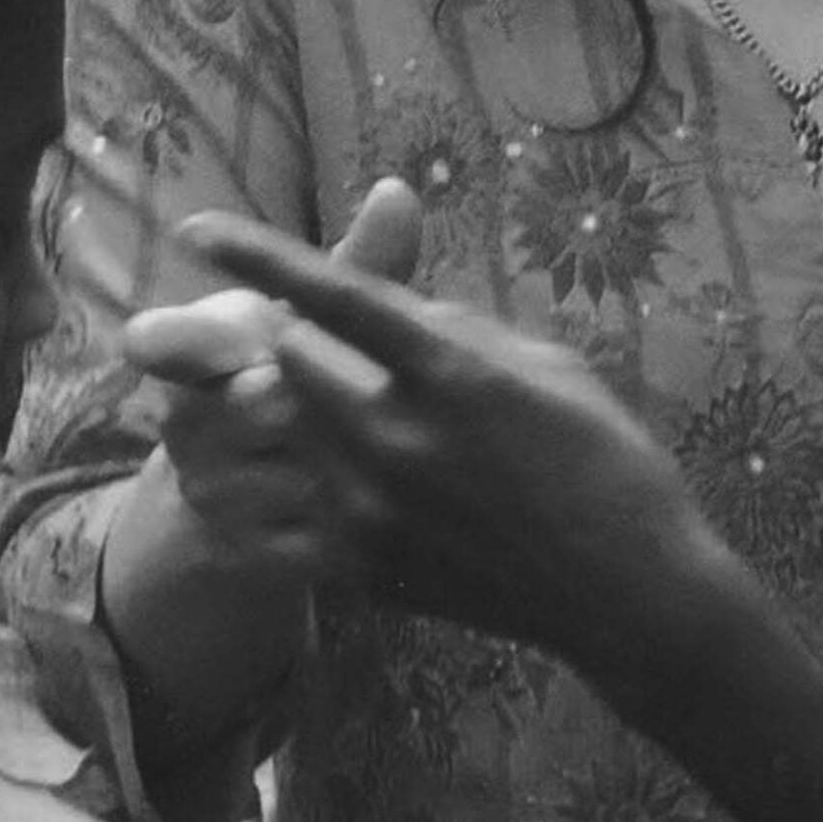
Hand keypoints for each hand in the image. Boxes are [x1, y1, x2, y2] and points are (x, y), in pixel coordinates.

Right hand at [122, 180, 419, 574]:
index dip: (171, 340)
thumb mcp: (320, 319)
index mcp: (202, 345)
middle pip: (261, 403)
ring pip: (285, 473)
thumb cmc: (298, 378)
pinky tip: (372, 508)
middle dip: (316, 402)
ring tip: (370, 451)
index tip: (145, 339)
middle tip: (350, 399)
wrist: (256, 501)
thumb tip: (399, 189)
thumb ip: (358, 263)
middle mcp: (189, 417)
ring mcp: (208, 488)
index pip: (176, 337)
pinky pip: (298, 537)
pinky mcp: (236, 551)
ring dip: (341, 466)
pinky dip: (343, 525)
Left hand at [186, 216, 720, 679]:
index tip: (197, 231)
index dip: (256, 256)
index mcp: (452, 371)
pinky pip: (283, 520)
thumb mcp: (543, 363)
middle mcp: (399, 438)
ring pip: (282, 432)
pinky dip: (280, 489)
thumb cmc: (605, 457)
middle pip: (288, 359)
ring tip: (329, 408)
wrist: (626, 590)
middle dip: (291, 336)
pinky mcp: (367, 571)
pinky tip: (298, 479)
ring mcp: (375, 512)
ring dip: (291, 408)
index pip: (334, 294)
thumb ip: (453, 330)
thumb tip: (386, 307)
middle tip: (311, 338)